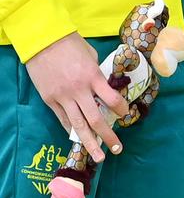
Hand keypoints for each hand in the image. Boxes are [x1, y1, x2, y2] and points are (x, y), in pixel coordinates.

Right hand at [25, 33, 128, 160]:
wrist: (44, 41)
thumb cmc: (71, 43)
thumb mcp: (91, 55)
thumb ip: (96, 73)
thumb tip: (102, 86)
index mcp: (93, 76)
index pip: (111, 99)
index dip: (121, 109)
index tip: (126, 115)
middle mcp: (79, 90)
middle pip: (95, 119)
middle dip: (108, 136)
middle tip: (117, 149)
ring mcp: (63, 97)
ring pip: (78, 126)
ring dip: (89, 143)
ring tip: (98, 156)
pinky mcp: (50, 100)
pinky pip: (63, 120)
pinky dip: (72, 131)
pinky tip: (78, 140)